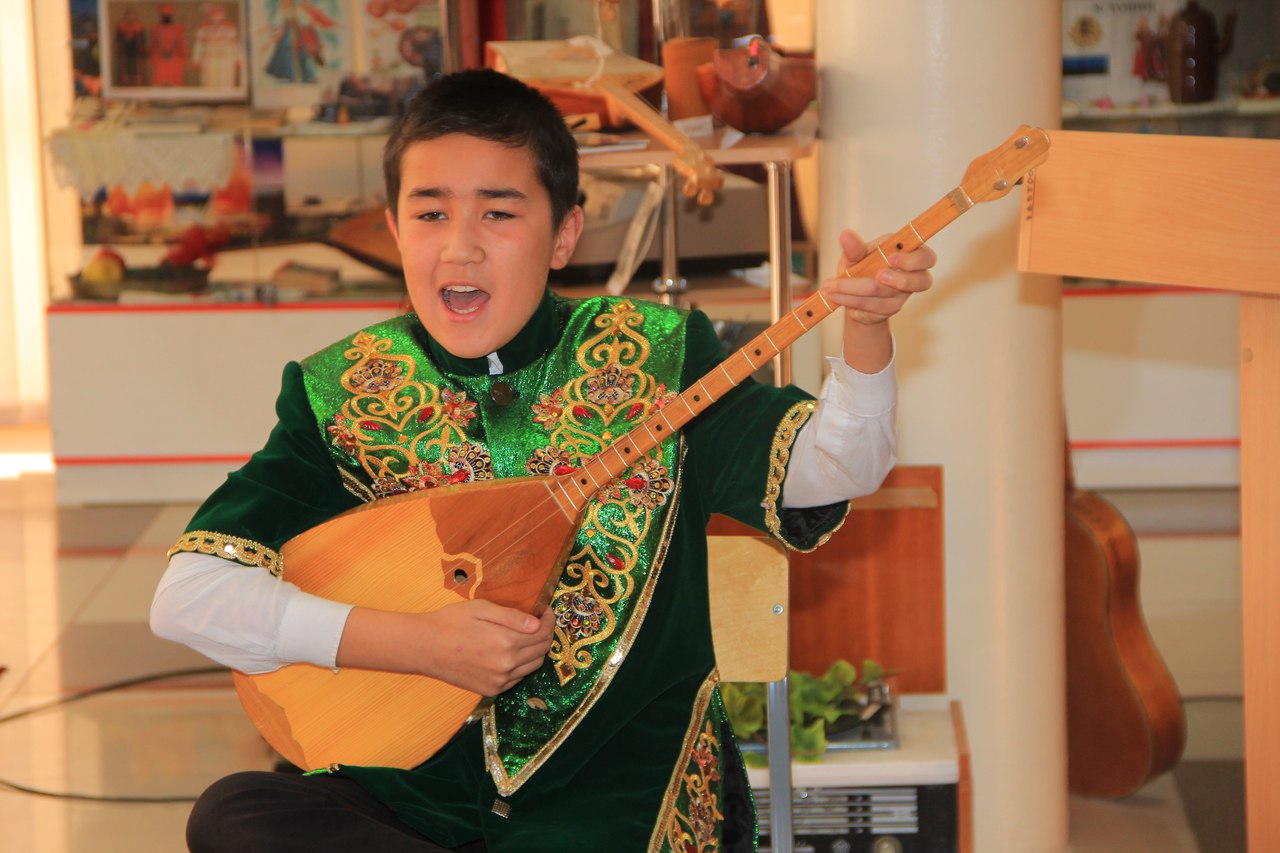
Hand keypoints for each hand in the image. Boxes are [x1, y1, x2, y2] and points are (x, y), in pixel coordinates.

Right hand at [413, 600, 554, 694]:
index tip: (546, 611)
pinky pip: (517, 678)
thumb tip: (537, 624)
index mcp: (506, 642)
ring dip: (536, 651)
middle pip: (541, 651)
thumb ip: (512, 617)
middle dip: (545, 635)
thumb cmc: (451, 622)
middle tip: (540, 622)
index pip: (542, 633)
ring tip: (528, 636)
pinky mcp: (491, 689)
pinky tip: (512, 652)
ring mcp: (499, 681)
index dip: (548, 620)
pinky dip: (522, 666)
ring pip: (532, 667)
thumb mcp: (481, 609)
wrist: (424, 647)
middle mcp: (506, 665)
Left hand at [823, 229, 935, 325]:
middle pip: (921, 281)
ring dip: (858, 289)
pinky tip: (837, 296)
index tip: (891, 258)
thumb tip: (846, 235)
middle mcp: (913, 274)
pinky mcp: (891, 308)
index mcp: (909, 252)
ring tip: (833, 286)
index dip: (914, 260)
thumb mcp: (854, 255)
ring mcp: (904, 294)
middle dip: (900, 280)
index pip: (926, 257)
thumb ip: (854, 248)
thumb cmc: (859, 264)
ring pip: (889, 294)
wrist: (850, 292)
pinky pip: (875, 306)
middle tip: (878, 277)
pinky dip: (853, 300)